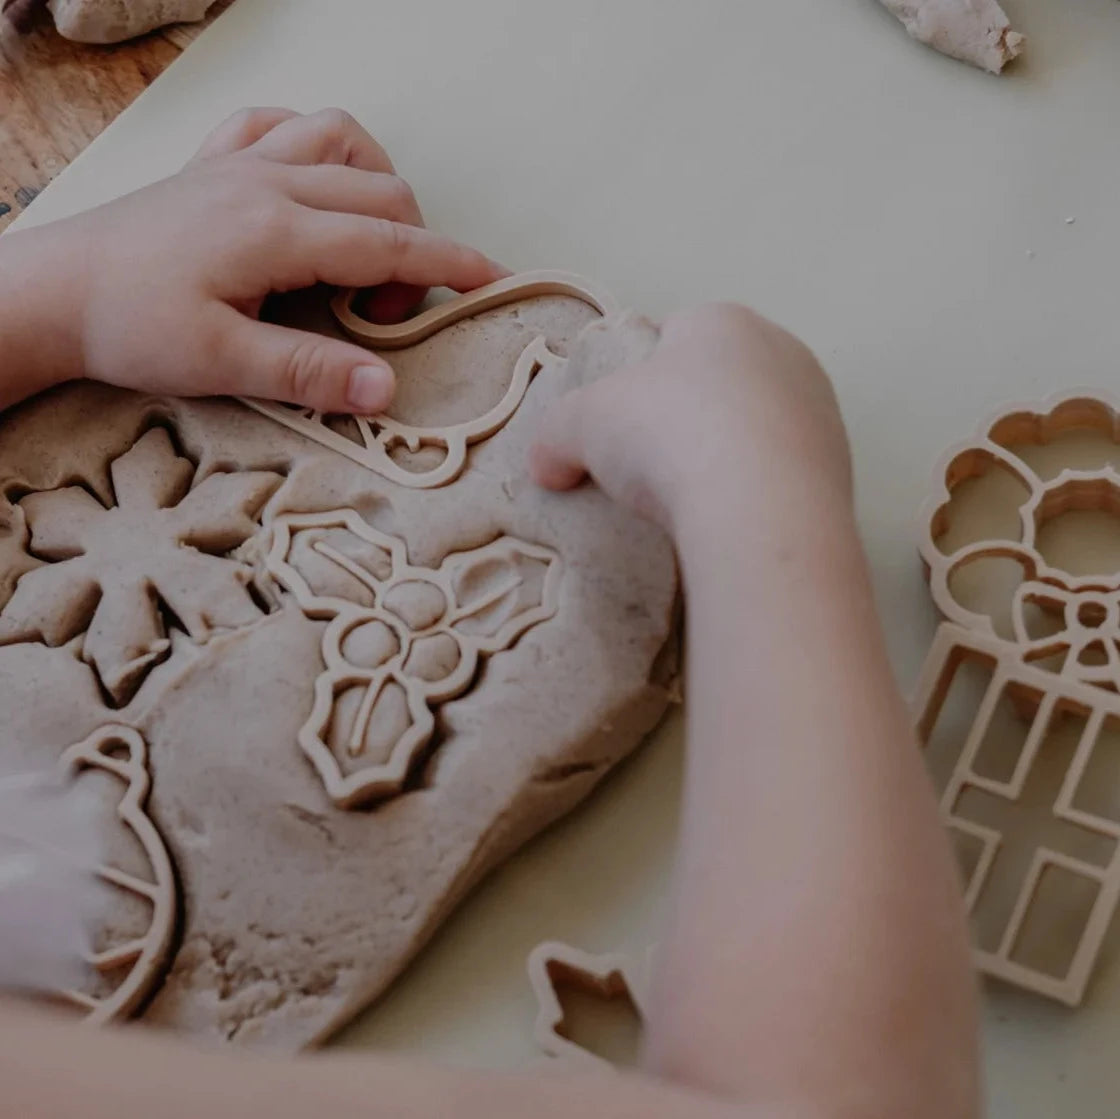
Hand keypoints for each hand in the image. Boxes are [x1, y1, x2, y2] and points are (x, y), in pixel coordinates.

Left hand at [0, 107, 505, 413]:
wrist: (49, 294)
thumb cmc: (128, 327)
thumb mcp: (222, 364)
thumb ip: (310, 373)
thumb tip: (387, 387)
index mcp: (276, 229)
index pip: (391, 242)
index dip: (452, 265)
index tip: (497, 282)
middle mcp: (267, 182)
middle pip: (381, 193)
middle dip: (412, 250)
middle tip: (383, 315)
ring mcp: (239, 165)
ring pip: (341, 140)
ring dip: (376, 185)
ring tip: (365, 243)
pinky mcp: (214, 167)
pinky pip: (279, 125)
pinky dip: (315, 145)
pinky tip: (312, 182)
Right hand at [530, 303, 850, 532]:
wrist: (759, 509)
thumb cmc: (666, 435)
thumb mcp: (580, 426)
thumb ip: (554, 436)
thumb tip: (545, 465)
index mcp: (722, 321)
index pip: (673, 334)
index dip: (639, 375)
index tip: (619, 421)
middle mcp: (782, 352)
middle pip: (718, 381)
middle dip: (685, 416)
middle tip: (646, 465)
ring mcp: (819, 411)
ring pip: (756, 428)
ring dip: (724, 456)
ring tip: (686, 503)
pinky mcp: (839, 469)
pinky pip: (780, 474)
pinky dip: (754, 493)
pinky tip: (726, 523)